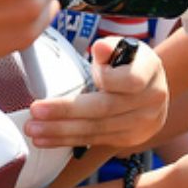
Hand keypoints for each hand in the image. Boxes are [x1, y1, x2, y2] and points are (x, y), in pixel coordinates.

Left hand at [26, 37, 169, 148]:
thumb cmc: (131, 63)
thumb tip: (99, 48)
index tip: (91, 74)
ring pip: (96, 129)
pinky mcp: (129, 139)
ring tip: (33, 129)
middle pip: (104, 109)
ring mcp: (142, 124)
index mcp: (150, 72)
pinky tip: (46, 139)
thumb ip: (109, 47)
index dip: (107, 78)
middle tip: (36, 111)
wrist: (153, 88)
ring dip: (61, 131)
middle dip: (66, 111)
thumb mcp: (124, 47)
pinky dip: (67, 140)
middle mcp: (151, 101)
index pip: (129, 80)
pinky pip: (94, 140)